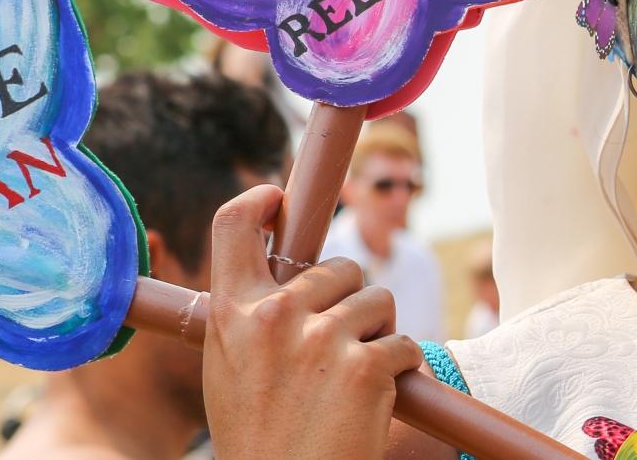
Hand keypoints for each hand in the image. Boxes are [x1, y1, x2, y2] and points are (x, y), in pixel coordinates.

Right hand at [203, 185, 422, 459]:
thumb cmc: (260, 438)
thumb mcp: (231, 369)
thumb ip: (252, 319)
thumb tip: (285, 280)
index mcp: (232, 315)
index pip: (233, 227)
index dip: (257, 201)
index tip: (275, 199)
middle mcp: (274, 317)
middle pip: (337, 267)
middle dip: (350, 301)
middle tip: (336, 351)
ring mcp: (322, 339)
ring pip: (378, 301)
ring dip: (377, 335)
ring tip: (351, 381)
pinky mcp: (367, 366)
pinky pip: (405, 344)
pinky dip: (401, 369)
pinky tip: (377, 399)